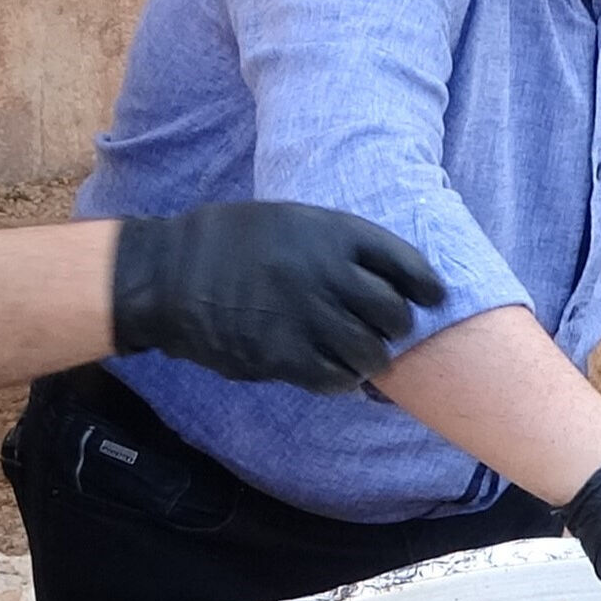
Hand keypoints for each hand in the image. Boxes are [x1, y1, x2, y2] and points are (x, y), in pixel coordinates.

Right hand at [110, 203, 445, 392]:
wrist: (168, 275)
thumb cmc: (227, 243)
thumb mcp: (287, 220)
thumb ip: (333, 243)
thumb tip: (381, 274)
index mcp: (330, 233)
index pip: (404, 262)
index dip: (424, 283)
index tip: (432, 296)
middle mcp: (325, 273)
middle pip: (392, 312)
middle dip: (397, 326)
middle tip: (390, 332)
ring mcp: (305, 317)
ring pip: (369, 351)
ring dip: (372, 358)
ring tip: (363, 357)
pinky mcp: (282, 356)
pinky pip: (334, 378)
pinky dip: (343, 380)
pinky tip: (337, 375)